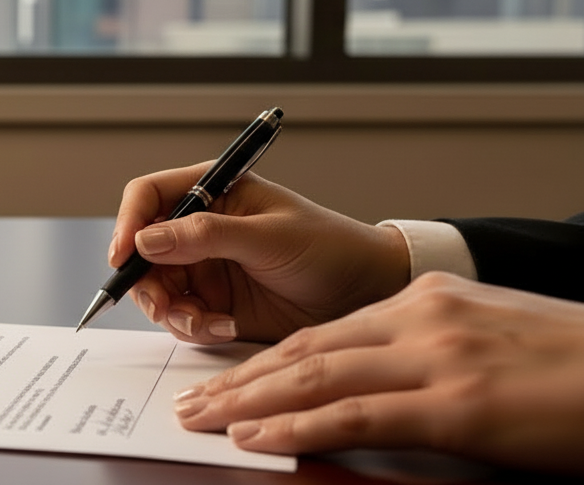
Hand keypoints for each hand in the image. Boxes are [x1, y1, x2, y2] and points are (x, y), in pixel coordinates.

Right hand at [109, 162, 410, 343]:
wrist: (366, 293)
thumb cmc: (329, 247)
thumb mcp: (268, 237)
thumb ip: (206, 235)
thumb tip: (146, 238)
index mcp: (212, 192)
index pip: (148, 197)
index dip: (128, 223)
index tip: (125, 255)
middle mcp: (200, 228)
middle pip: (142, 250)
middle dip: (147, 280)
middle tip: (166, 304)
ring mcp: (205, 267)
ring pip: (156, 289)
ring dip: (171, 310)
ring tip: (206, 321)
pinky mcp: (214, 304)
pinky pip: (181, 318)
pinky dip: (193, 328)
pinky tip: (226, 328)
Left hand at [173, 272, 583, 474]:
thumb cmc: (570, 364)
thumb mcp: (486, 337)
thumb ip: (423, 349)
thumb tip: (369, 379)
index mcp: (424, 301)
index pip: (324, 332)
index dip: (266, 361)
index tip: (227, 380)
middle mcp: (420, 319)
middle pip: (306, 351)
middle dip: (240, 379)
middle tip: (193, 400)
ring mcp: (436, 358)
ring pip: (315, 377)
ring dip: (248, 401)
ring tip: (202, 418)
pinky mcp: (456, 405)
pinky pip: (355, 415)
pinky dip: (297, 428)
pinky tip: (257, 438)